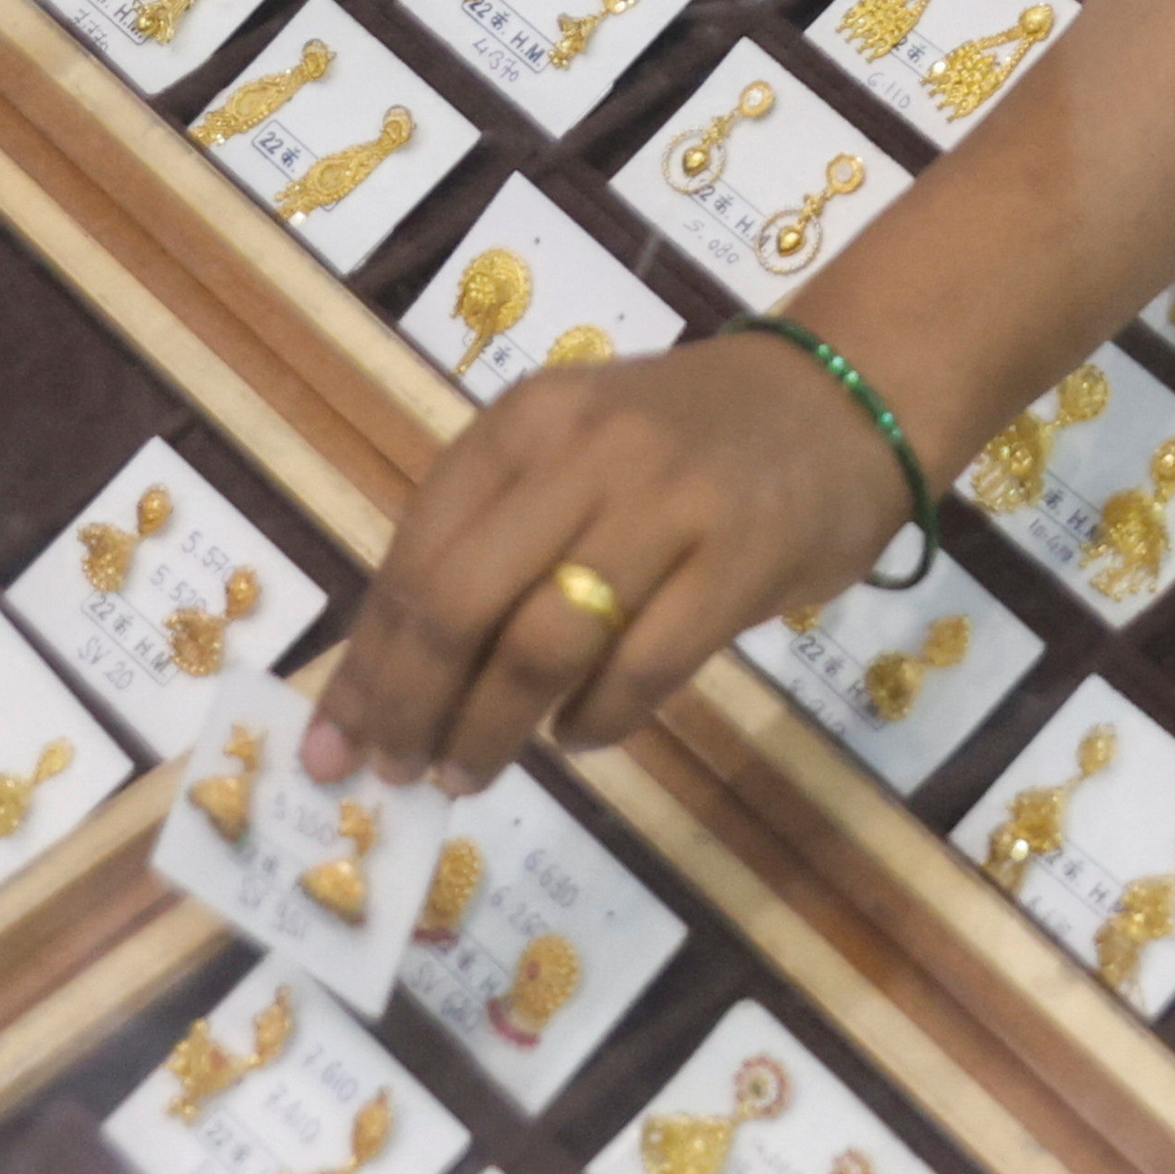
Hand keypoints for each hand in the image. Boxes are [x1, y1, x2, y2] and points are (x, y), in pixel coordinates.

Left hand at [303, 334, 908, 791]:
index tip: (331, 749)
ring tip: (470, 772)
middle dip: (411, 705)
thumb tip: (391, 681)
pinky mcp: (741, 557)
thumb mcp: (572, 456)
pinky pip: (643, 664)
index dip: (364, 666)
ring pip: (541, 641)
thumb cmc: (685, 444)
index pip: (414, 557)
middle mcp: (583, 452)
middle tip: (398, 773)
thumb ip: (491, 544)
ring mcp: (666, 503)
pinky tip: (578, 736)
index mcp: (522, 425)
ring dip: (490, 728)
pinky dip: (596, 719)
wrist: (842, 400)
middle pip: (459, 601)